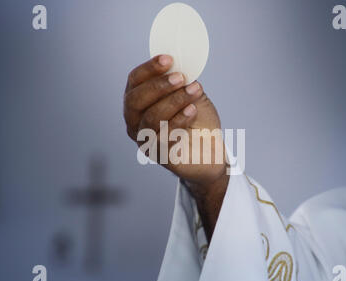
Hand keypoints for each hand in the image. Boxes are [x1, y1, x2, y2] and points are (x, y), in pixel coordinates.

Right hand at [123, 55, 225, 184]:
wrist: (211, 150)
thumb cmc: (198, 121)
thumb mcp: (191, 94)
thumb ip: (183, 80)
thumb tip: (182, 61)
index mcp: (139, 102)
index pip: (134, 82)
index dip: (149, 69)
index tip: (169, 59)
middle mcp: (136, 122)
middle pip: (135, 100)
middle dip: (158, 86)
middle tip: (181, 77)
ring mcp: (145, 140)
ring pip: (151, 118)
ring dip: (174, 101)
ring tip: (194, 91)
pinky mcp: (159, 156)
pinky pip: (164, 137)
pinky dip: (179, 120)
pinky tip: (192, 110)